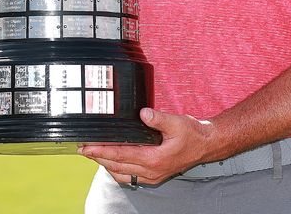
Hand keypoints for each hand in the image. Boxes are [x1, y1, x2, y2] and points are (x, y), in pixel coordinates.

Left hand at [79, 108, 219, 186]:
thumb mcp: (177, 122)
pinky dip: (118, 170)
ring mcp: (152, 176)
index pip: (120, 155)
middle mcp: (151, 171)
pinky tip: (112, 162)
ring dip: (106, 165)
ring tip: (94, 155)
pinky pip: (130, 177)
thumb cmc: (193, 134)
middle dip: (98, 158)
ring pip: (121, 174)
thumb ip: (158, 118)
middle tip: (83, 149)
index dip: (101, 151)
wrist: (207, 145)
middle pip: (116, 167)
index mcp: (154, 159)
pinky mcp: (154, 175)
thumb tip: (142, 113)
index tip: (87, 147)